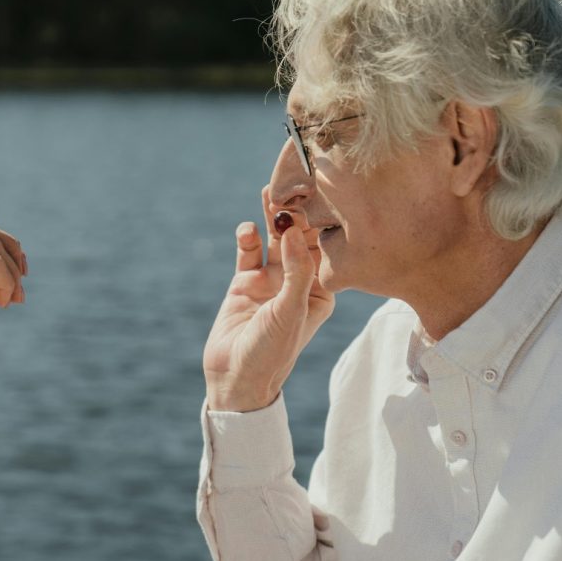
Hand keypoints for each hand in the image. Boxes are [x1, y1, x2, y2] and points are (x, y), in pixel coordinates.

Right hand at [202, 187, 333, 411]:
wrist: (236, 377)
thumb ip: (296, 270)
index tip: (322, 192)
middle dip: (296, 212)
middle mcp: (297, 281)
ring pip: (274, 239)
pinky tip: (247, 229)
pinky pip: (248, 251)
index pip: (325, 248)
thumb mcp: (291, 311)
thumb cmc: (273, 352)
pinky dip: (248, 237)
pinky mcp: (245, 282)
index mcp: (320, 290)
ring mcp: (270, 280)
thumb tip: (295, 230)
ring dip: (271, 217)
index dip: (323, 221)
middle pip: (299, 237)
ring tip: (269, 191)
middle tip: (292, 183)